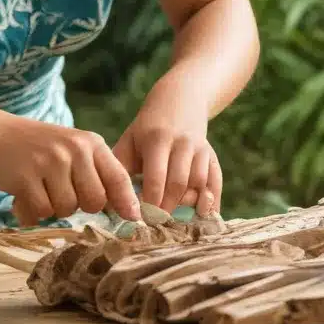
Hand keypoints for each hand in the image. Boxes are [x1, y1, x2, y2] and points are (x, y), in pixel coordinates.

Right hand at [0, 110, 140, 227]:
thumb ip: (98, 173)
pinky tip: (25, 193)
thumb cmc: (41, 148)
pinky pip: (41, 212)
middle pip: (94, 202)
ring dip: (53, 208)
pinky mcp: (27, 177)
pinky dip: (32, 211)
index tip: (134, 219)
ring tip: (41, 187)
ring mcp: (50, 162)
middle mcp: (74, 150)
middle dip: (80, 206)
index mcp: (90, 143)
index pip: (118, 177)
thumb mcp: (74, 150)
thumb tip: (128, 210)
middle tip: (62, 191)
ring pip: (67, 210)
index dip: (128, 202)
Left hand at [112, 95, 221, 216]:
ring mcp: (200, 148)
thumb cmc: (147, 129)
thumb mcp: (130, 140)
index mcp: (157, 139)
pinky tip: (202, 215)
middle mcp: (182, 143)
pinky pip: (216, 181)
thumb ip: (119, 167)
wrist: (179, 101)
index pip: (156, 176)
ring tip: (175, 218)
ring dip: (188, 204)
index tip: (141, 218)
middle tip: (157, 223)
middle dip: (167, 207)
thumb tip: (108, 200)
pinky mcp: (212, 155)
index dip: (150, 200)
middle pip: (178, 182)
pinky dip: (212, 200)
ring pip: (199, 182)